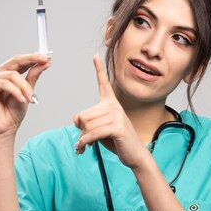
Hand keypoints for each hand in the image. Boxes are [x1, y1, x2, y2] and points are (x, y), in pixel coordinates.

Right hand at [0, 53, 51, 136]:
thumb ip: (33, 76)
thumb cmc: (13, 112)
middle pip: (16, 61)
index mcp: (6, 73)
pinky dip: (15, 91)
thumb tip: (44, 63)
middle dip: (32, 60)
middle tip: (45, 61)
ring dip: (25, 87)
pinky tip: (21, 100)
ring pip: (13, 75)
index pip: (20, 61)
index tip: (47, 57)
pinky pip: (5, 84)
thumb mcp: (28, 92)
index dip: (33, 57)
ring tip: (30, 99)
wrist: (4, 128)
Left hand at [72, 54, 148, 169]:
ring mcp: (116, 116)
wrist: (134, 155)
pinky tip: (83, 148)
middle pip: (83, 116)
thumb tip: (76, 119)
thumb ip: (88, 122)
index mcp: (111, 104)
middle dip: (81, 131)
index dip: (99, 69)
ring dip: (83, 139)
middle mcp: (114, 106)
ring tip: (87, 145)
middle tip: (85, 140)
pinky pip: (92, 133)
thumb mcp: (99, 129)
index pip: (103, 84)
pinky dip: (85, 142)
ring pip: (86, 126)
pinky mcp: (117, 127)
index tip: (95, 56)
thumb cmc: (116, 141)